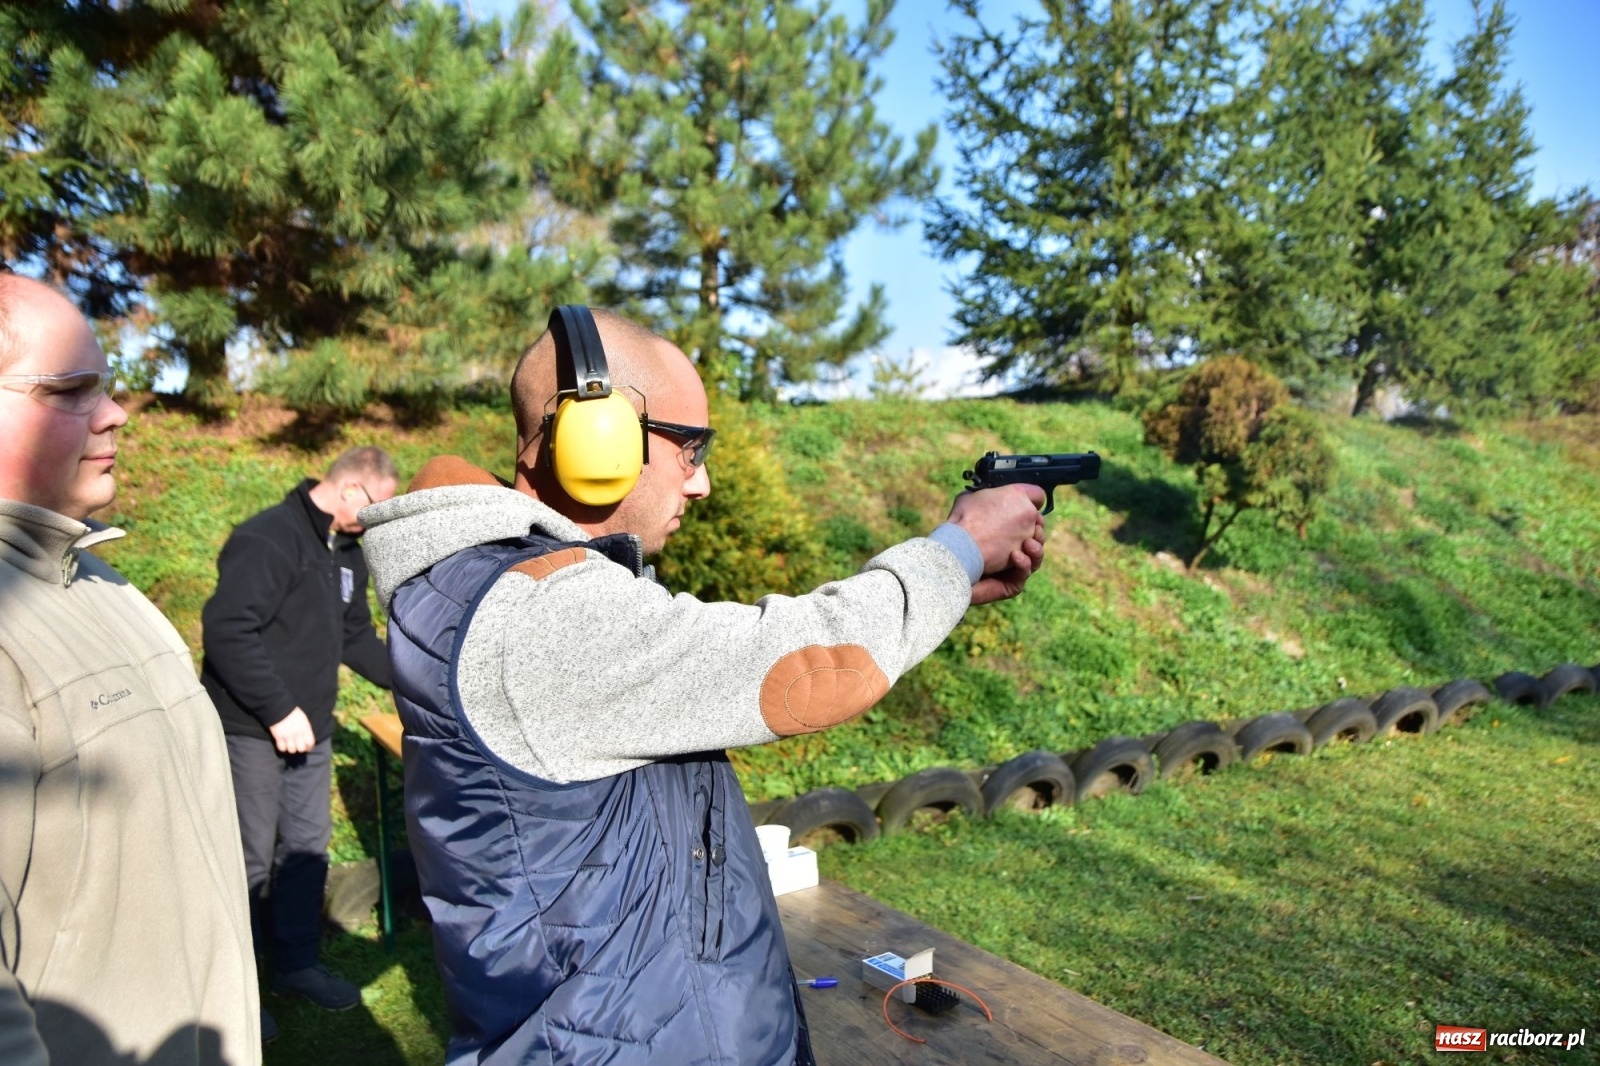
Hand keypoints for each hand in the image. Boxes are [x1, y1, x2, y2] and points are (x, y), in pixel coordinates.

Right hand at [269, 708, 315, 754]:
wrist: (279, 708)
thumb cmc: (292, 712)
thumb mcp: (303, 719)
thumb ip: (305, 728)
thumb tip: (306, 738)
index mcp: (305, 728)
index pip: (310, 742)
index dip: (309, 747)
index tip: (308, 748)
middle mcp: (297, 733)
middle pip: (301, 748)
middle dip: (300, 749)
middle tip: (298, 747)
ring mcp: (287, 736)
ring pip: (291, 750)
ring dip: (291, 749)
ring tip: (290, 746)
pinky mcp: (278, 737)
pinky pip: (282, 748)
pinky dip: (283, 748)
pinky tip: (283, 745)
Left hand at [946, 484, 1046, 605]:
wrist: (950, 556)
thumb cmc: (959, 529)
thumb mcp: (972, 501)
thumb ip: (991, 494)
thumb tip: (1014, 490)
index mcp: (1004, 532)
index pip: (1030, 524)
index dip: (1035, 517)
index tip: (1035, 510)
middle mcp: (1009, 550)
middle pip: (1037, 541)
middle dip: (1038, 533)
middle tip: (1035, 527)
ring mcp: (1010, 569)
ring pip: (1035, 560)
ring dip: (1037, 550)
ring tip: (1029, 543)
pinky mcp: (1008, 585)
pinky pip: (1023, 576)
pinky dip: (1024, 565)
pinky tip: (1016, 556)